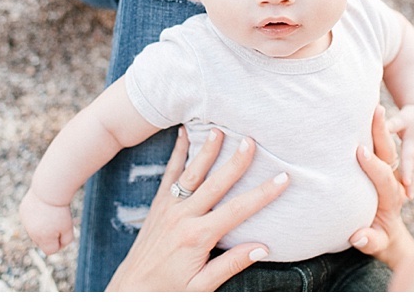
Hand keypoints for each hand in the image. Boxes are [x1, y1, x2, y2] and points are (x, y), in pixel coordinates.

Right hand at [19, 188, 73, 254]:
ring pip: (35, 229)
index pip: (50, 251)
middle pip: (42, 241)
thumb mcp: (68, 228)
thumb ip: (66, 240)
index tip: (65, 231)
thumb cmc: (61, 210)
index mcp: (42, 239)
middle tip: (58, 220)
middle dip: (50, 234)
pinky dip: (37, 214)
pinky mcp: (23, 211)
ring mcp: (25, 222)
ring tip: (50, 213)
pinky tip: (43, 205)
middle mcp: (31, 233)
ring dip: (43, 225)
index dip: (59, 243)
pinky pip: (31, 218)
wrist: (49, 189)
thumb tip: (59, 245)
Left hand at [106, 127, 289, 290]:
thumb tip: (262, 248)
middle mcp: (183, 217)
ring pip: (192, 172)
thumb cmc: (168, 291)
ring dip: (207, 150)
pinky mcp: (159, 204)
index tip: (283, 179)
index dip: (263, 194)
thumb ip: (230, 264)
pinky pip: (169, 173)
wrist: (130, 289)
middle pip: (216, 184)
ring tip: (220, 129)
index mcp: (198, 237)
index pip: (238, 211)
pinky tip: (183, 133)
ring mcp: (169, 207)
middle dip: (236, 162)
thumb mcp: (201, 287)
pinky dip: (177, 152)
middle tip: (251, 141)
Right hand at [349, 105, 413, 269]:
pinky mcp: (381, 165)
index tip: (361, 151)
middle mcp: (392, 180)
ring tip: (371, 102)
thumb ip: (370, 242)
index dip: (373, 165)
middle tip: (375, 111)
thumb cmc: (379, 240)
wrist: (391, 236)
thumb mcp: (376, 245)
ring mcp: (388, 170)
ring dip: (378, 124)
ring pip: (386, 143)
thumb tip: (359, 237)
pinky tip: (361, 110)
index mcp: (391, 196)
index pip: (384, 177)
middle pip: (390, 152)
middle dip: (381, 132)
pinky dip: (371, 128)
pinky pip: (378, 143)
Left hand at [386, 104, 413, 197]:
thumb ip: (390, 125)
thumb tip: (378, 126)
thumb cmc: (411, 117)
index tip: (405, 182)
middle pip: (412, 170)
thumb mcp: (402, 119)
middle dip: (411, 184)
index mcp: (413, 143)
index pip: (409, 158)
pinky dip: (409, 182)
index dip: (407, 170)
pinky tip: (404, 194)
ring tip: (406, 199)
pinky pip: (412, 172)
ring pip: (413, 173)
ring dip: (410, 185)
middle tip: (408, 198)